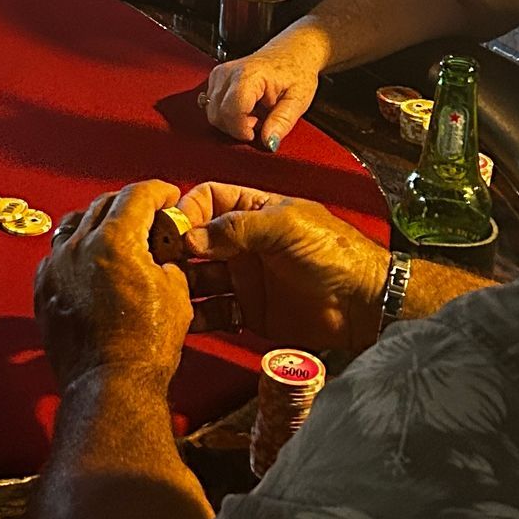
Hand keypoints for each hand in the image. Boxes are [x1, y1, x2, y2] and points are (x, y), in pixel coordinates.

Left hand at [33, 182, 193, 394]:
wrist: (110, 384)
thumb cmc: (144, 346)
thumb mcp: (176, 296)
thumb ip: (168, 263)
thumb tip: (163, 258)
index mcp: (115, 241)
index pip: (136, 196)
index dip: (158, 191)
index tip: (167, 195)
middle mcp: (79, 247)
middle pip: (102, 205)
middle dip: (128, 204)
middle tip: (146, 213)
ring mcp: (56, 268)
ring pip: (73, 226)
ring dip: (96, 222)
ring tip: (113, 233)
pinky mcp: (43, 291)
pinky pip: (57, 256)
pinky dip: (75, 252)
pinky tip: (89, 263)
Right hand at [170, 185, 389, 357]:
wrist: (362, 302)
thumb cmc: (332, 252)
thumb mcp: (285, 225)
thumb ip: (237, 228)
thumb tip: (191, 237)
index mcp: (254, 211)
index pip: (208, 200)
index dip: (188, 209)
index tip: (173, 227)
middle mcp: (243, 243)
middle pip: (196, 240)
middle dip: (174, 249)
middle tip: (156, 262)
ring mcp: (244, 278)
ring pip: (199, 277)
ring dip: (180, 283)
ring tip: (164, 291)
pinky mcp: (249, 311)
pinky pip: (214, 312)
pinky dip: (196, 316)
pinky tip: (181, 318)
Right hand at [202, 23, 330, 150]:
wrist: (293, 50)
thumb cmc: (297, 71)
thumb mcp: (298, 99)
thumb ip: (282, 121)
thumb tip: (268, 142)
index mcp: (249, 75)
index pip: (231, 112)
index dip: (242, 130)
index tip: (257, 134)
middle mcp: (228, 73)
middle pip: (217, 114)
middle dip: (236, 128)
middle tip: (259, 123)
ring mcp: (219, 74)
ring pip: (212, 112)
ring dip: (231, 121)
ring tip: (254, 115)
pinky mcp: (216, 78)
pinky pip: (212, 105)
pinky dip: (227, 114)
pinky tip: (245, 109)